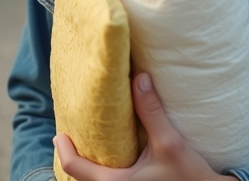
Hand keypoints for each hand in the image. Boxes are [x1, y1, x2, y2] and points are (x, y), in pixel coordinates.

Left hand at [54, 73, 233, 180]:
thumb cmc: (189, 176)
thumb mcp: (169, 142)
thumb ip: (151, 111)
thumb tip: (140, 78)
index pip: (76, 169)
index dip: (64, 150)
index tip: (60, 134)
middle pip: (82, 177)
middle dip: (75, 156)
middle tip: (71, 134)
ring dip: (90, 163)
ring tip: (90, 141)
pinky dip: (104, 168)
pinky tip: (112, 154)